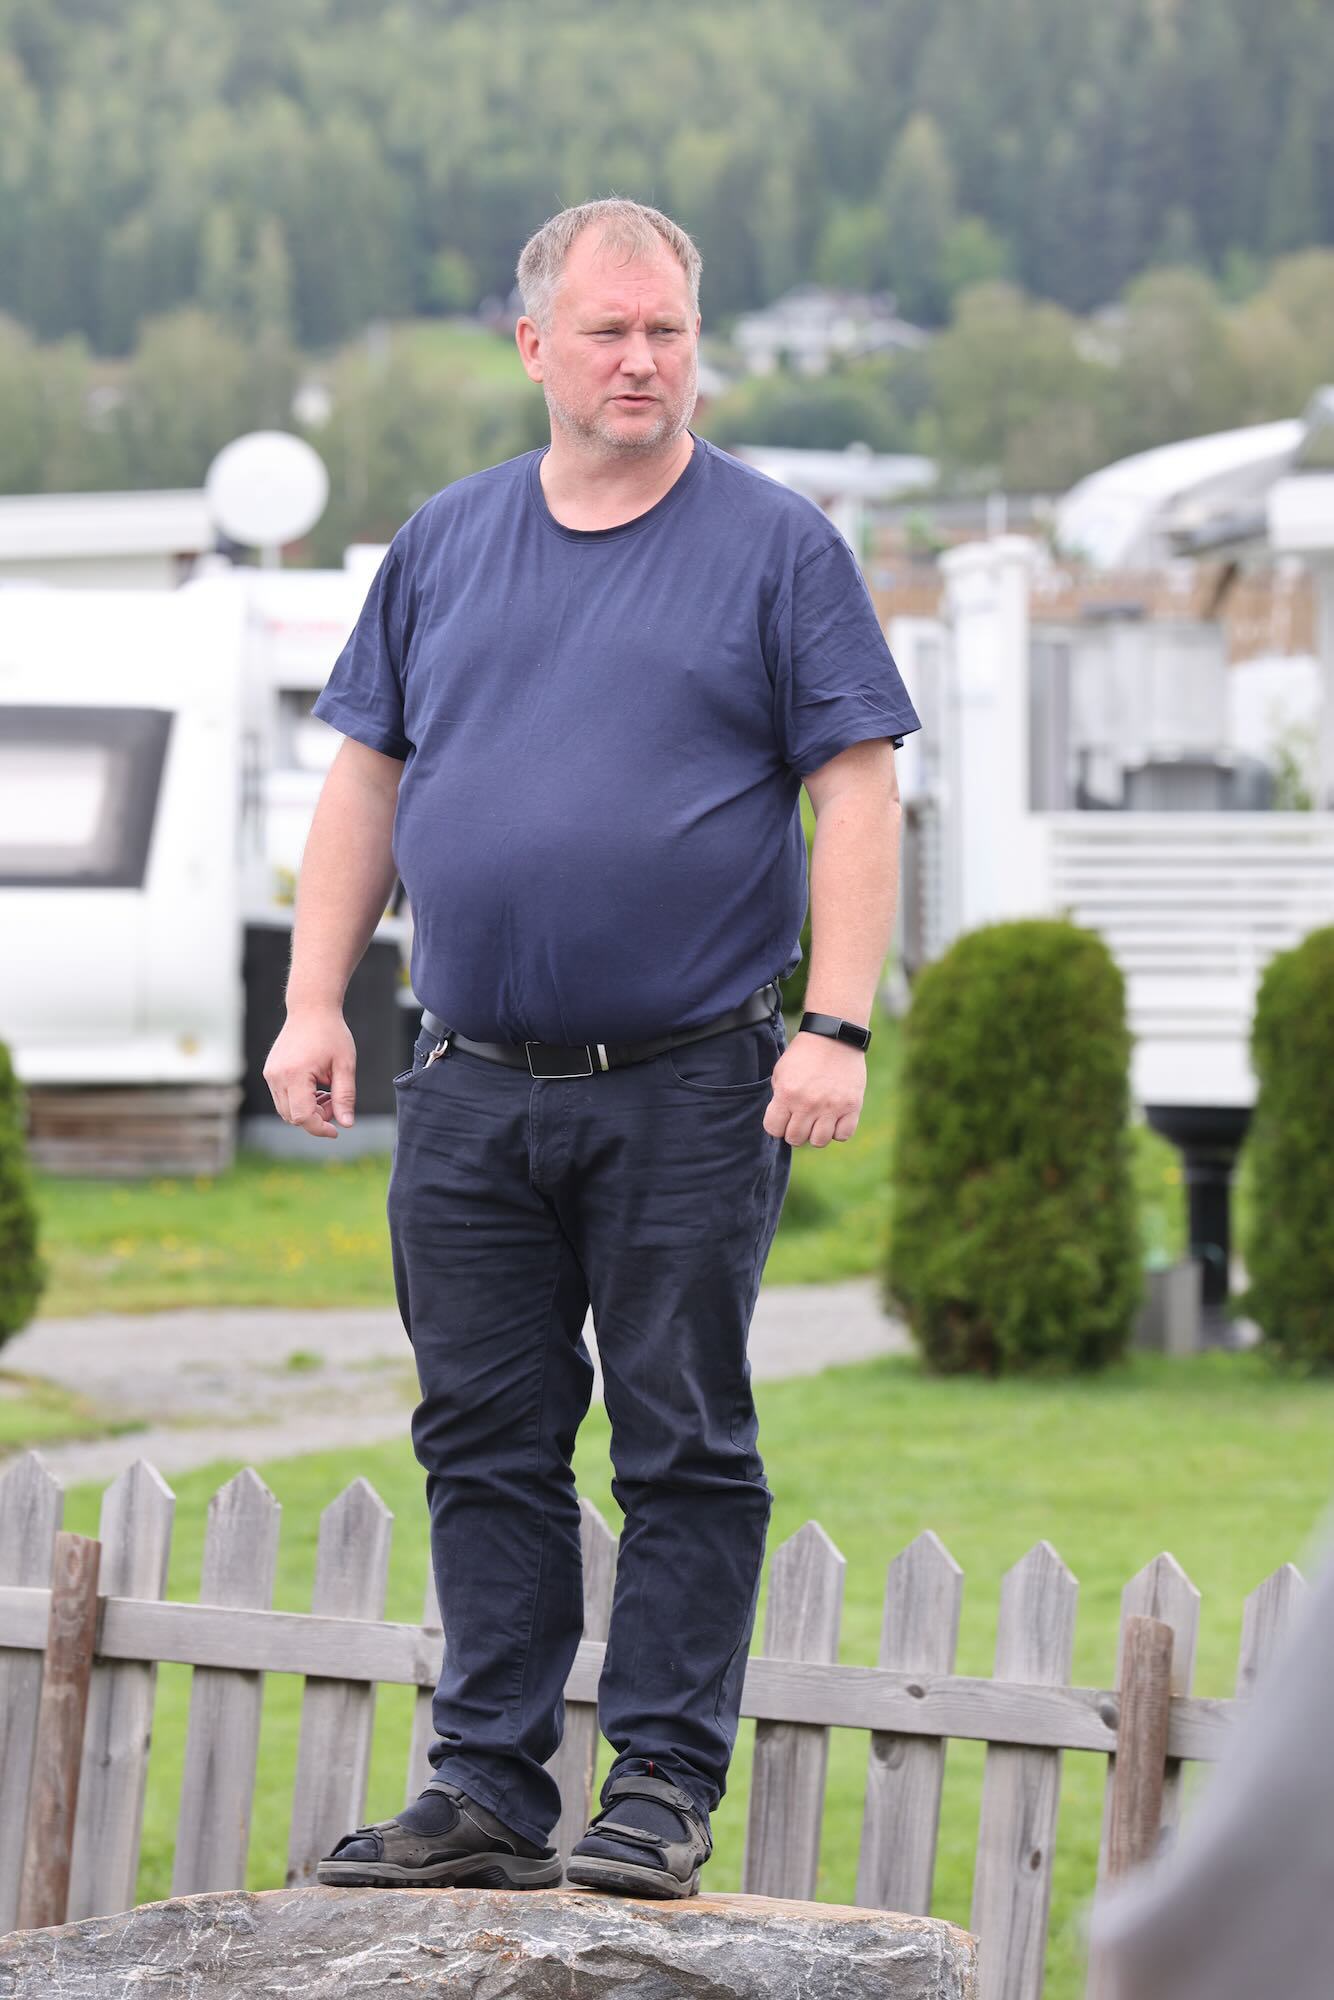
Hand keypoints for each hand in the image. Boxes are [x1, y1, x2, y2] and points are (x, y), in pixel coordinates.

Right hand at [263, 1009, 356, 1139]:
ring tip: (327, 1093)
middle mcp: (277, 1076)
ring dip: (307, 1110)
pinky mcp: (270, 1072)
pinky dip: (299, 1100)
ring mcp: (270, 1074)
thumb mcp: (345, 1065)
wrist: (311, 1008)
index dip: (319, 1128)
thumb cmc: (331, 1034)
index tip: (336, 1130)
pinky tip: (316, 1087)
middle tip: (335, 1102)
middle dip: (316, 1118)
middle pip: (292, 1116)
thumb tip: (347, 1124)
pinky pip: (282, 1098)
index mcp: (295, 1074)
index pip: (302, 1116)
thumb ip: (345, 1096)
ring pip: (285, 1110)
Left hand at [762, 1030, 865, 1147]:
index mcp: (787, 1093)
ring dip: (816, 1134)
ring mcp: (832, 1106)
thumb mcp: (781, 1072)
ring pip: (819, 1142)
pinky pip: (843, 1135)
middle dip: (795, 1132)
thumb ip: (779, 1098)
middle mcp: (808, 1103)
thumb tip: (781, 1122)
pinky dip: (838, 1131)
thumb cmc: (804, 1054)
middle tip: (800, 1119)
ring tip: (817, 1121)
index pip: (773, 1130)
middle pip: (795, 1139)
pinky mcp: (852, 1106)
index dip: (776, 1126)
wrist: (834, 1037)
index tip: (782, 1118)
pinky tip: (834, 1119)